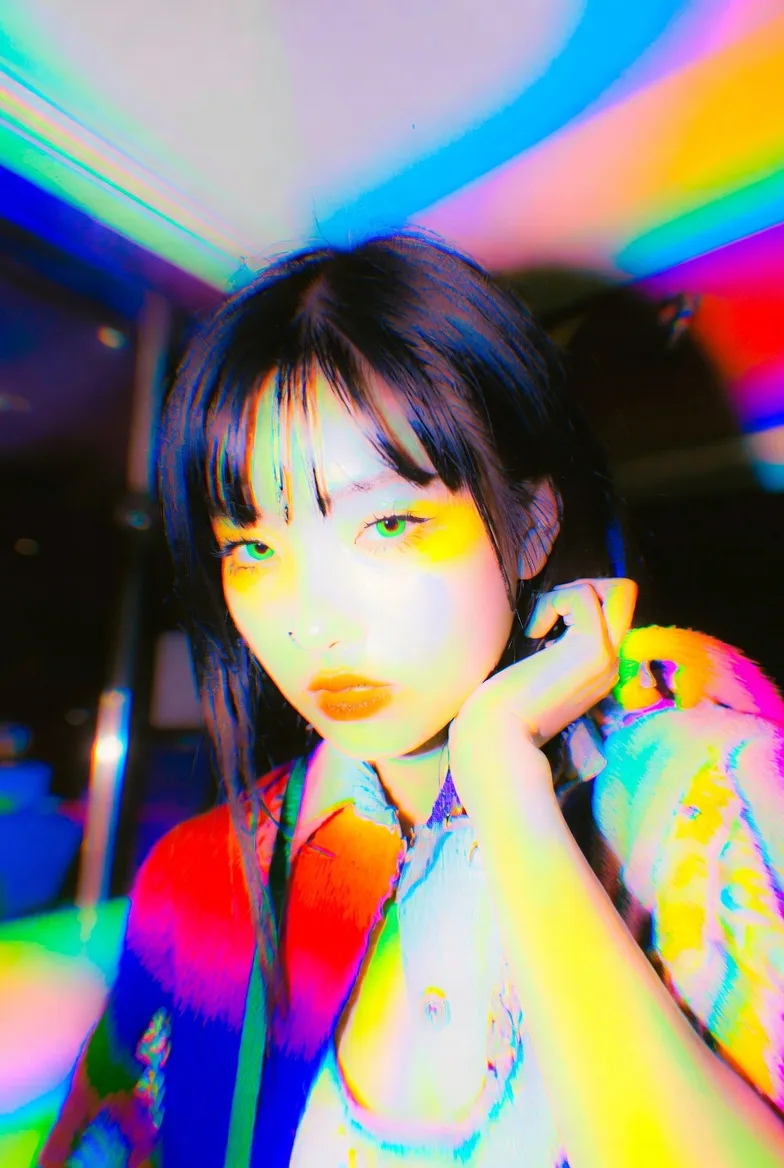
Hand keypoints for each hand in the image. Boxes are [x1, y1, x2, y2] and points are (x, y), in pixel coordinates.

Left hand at [448, 578, 636, 810]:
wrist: (497, 734)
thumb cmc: (507, 703)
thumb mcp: (543, 668)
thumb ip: (559, 645)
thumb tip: (555, 610)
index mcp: (601, 667)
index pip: (616, 611)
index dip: (583, 603)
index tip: (549, 626)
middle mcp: (614, 661)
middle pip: (626, 593)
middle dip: (585, 587)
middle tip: (552, 614)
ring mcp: (608, 656)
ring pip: (616, 589)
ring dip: (570, 593)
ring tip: (543, 625)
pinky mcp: (592, 650)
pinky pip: (582, 596)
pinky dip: (553, 603)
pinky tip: (534, 633)